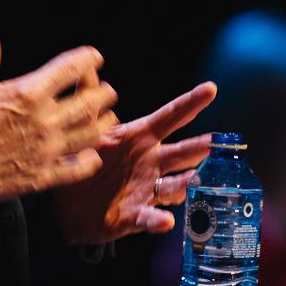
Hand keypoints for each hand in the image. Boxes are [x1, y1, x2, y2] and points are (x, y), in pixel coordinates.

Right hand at [0, 22, 117, 203]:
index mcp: (28, 92)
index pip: (71, 68)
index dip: (88, 59)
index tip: (94, 57)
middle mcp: (43, 120)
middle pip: (89, 102)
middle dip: (102, 93)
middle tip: (107, 90)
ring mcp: (45, 150)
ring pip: (90, 135)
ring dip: (104, 124)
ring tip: (109, 118)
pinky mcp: (41, 176)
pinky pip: (75, 169)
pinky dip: (88, 162)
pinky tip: (92, 156)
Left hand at [52, 79, 216, 244]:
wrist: (66, 205)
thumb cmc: (83, 161)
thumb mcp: (85, 131)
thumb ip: (89, 102)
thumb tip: (86, 64)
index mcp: (140, 137)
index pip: (170, 117)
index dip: (190, 103)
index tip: (211, 89)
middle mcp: (150, 162)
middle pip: (181, 152)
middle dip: (201, 147)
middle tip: (219, 142)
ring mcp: (146, 189)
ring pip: (174, 185)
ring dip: (186, 183)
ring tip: (196, 180)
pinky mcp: (135, 216)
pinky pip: (149, 218)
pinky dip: (158, 220)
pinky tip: (165, 220)